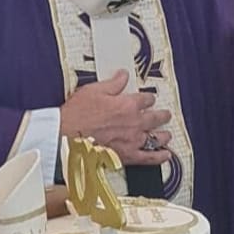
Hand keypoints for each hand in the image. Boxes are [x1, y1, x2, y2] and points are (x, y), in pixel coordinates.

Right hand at [58, 70, 172, 166]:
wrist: (66, 137)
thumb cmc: (77, 115)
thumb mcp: (94, 90)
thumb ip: (113, 83)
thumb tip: (123, 75)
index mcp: (127, 105)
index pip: (146, 99)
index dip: (148, 98)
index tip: (149, 99)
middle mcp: (134, 123)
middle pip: (156, 117)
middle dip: (162, 115)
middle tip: (165, 115)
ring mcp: (132, 140)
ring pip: (156, 138)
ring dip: (163, 136)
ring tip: (167, 135)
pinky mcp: (128, 156)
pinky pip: (149, 158)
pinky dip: (160, 157)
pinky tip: (166, 156)